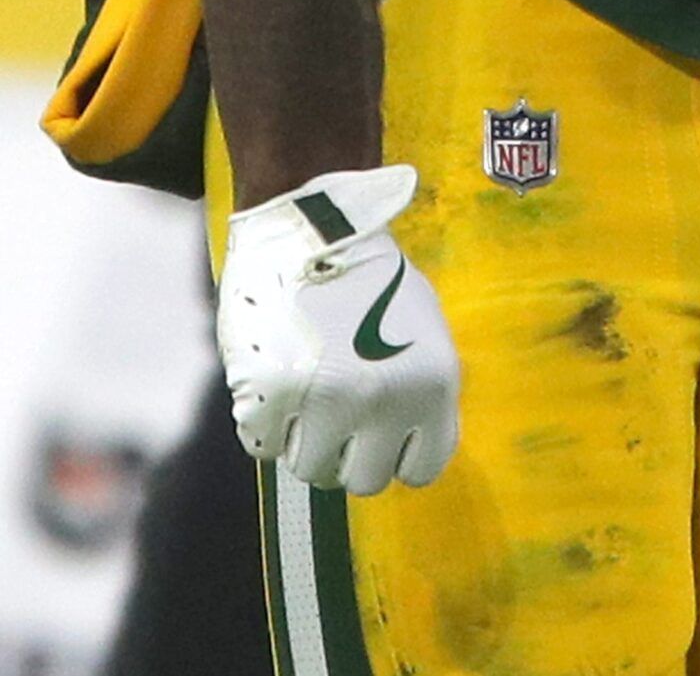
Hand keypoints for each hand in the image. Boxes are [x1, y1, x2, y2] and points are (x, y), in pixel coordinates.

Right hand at [217, 163, 459, 493]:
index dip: (397, 451)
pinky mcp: (271, 396)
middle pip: (364, 479)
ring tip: (307, 384)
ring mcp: (327, 403)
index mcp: (433, 384)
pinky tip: (275, 374)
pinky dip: (264, 420)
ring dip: (305, 437)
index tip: (380, 431)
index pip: (422, 468)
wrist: (312, 223)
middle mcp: (386, 401)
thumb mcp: (424, 328)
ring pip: (312, 469)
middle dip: (348, 450)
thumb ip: (422, 390)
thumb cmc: (370, 274)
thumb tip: (413, 446)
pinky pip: (263, 446)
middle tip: (336, 408)